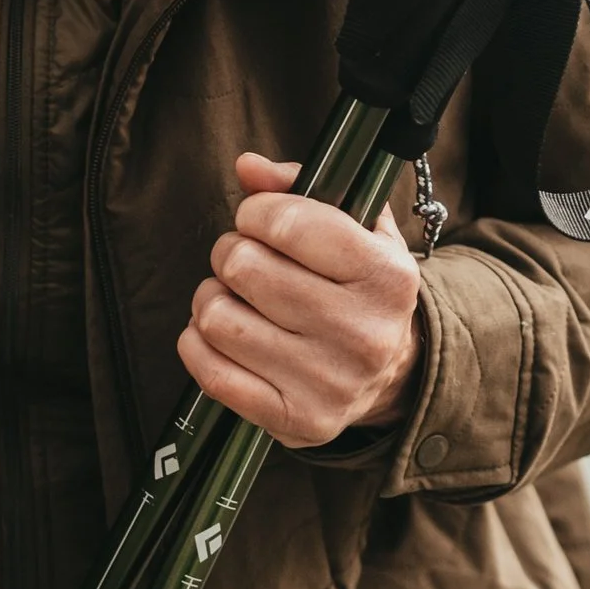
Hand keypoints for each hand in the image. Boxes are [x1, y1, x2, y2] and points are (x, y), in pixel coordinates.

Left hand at [178, 151, 423, 448]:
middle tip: (245, 262)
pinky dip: (198, 344)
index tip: (259, 220)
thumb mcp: (356, 228)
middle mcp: (362, 333)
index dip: (256, 212)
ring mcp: (328, 383)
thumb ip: (302, 187)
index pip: (287, 223)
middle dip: (232, 253)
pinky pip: (209, 371)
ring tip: (235, 299)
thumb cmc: (359, 288)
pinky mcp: (295, 420)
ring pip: (216, 317)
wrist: (391, 374)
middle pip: (242, 267)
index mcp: (385, 277)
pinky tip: (221, 336)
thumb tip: (248, 168)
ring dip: (212, 298)